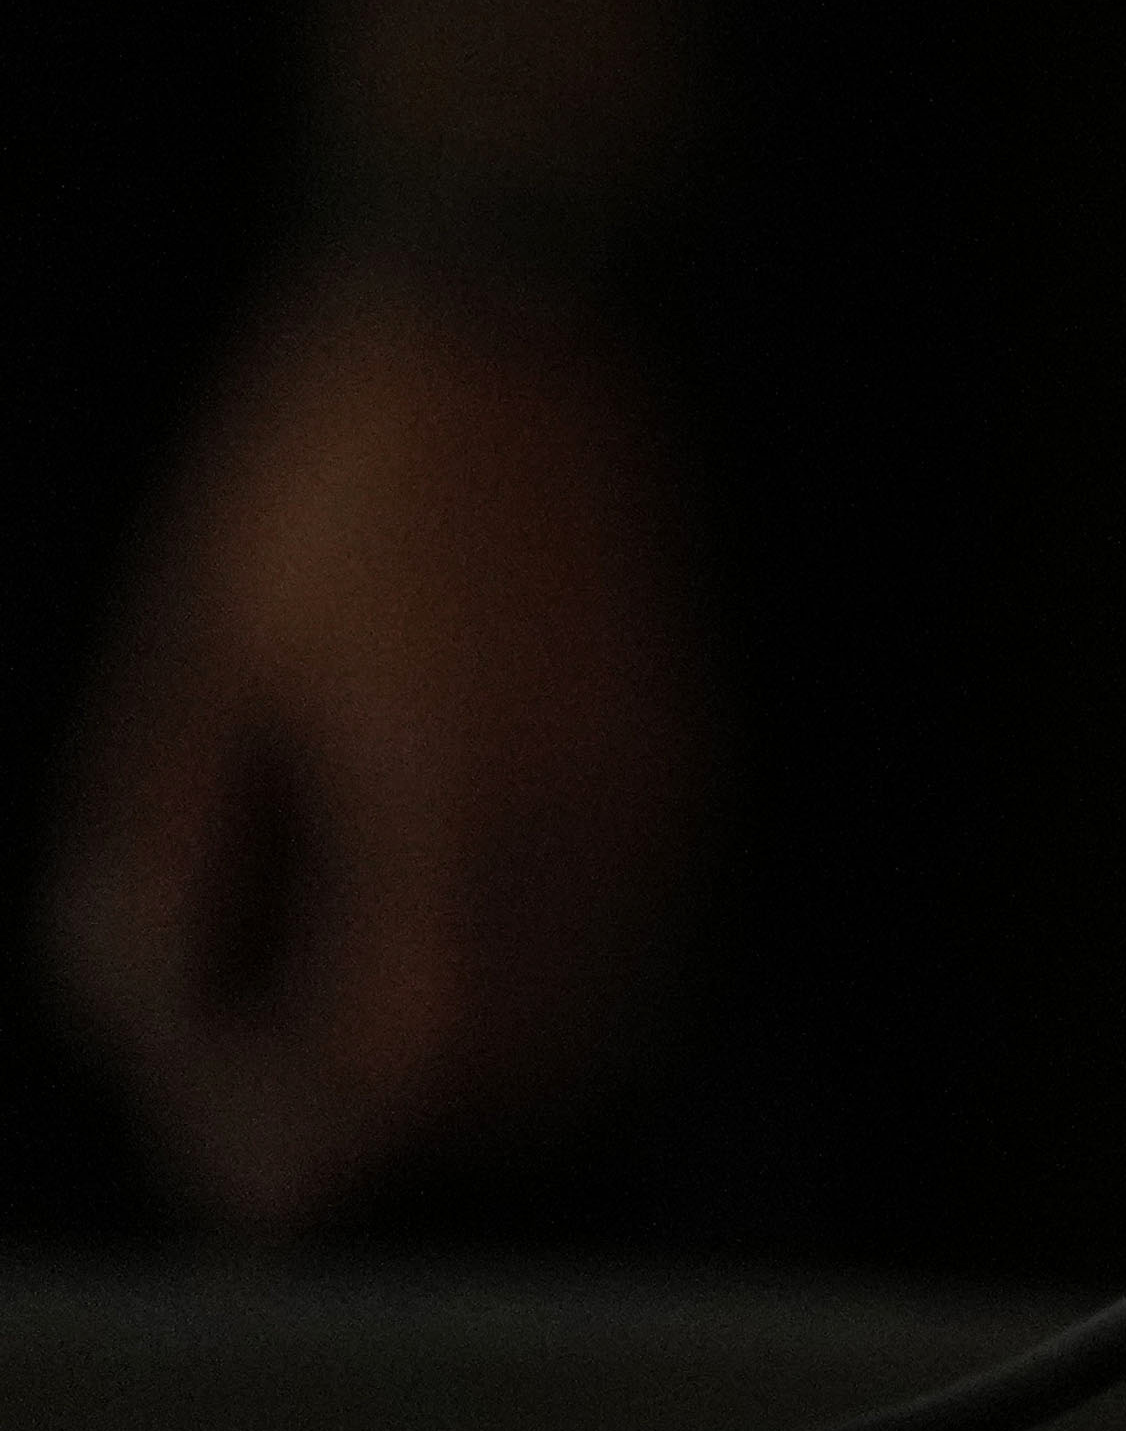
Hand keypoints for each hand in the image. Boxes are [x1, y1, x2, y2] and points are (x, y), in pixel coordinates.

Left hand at [42, 270, 708, 1231]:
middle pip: (507, 1073)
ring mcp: (657, 781)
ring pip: (595, 1028)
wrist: (502, 312)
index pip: (397, 1055)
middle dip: (362, 1110)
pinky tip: (420, 942)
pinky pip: (635, 950)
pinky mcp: (675, 754)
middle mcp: (591, 807)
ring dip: (461, 1068)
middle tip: (231, 1060)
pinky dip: (536, 1002)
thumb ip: (160, 850)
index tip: (175, 1085)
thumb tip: (145, 1011)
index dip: (277, 1119)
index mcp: (460, 785)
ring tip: (315, 1007)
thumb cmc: (327, 466)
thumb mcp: (195, 656)